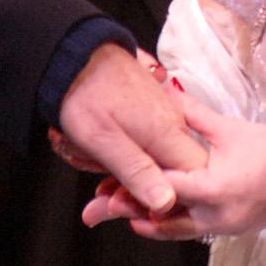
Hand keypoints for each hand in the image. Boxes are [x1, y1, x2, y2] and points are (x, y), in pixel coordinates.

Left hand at [57, 45, 206, 218]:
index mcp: (167, 133)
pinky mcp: (152, 111)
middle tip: (101, 204)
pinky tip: (107, 167)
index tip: (138, 212)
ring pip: (159, 162)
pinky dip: (131, 161)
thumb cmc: (85, 95)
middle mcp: (172, 124)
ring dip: (131, 180)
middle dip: (140, 195)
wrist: (75, 54)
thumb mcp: (105, 140)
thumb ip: (137, 172)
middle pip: (173, 174)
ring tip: (98, 189)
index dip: (169, 202)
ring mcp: (164, 116)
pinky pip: (151, 146)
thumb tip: (167, 203)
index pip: (191, 178)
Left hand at [84, 96, 265, 239]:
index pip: (166, 188)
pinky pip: (192, 230)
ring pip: (176, 229)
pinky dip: (172, 223)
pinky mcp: (228, 230)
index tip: (113, 181)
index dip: (138, 184)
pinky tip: (156, 215)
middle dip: (135, 211)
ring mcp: (223, 227)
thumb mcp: (229, 129)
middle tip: (105, 204)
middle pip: (164, 217)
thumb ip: (193, 115)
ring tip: (124, 212)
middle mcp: (215, 215)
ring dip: (151, 221)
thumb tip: (167, 93)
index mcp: (214, 188)